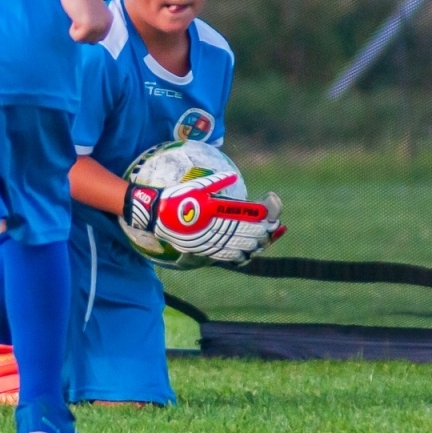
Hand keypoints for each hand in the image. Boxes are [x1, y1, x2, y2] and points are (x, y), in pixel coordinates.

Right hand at [62, 0, 111, 42]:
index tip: (84, 17)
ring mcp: (98, 26)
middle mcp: (107, 25)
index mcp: (109, 21)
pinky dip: (72, 30)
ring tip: (78, 16)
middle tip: (79, 16)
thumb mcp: (94, 12)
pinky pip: (77, 37)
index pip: (98, 38)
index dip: (87, 31)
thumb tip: (93, 40)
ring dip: (76, 30)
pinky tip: (75, 17)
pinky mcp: (89, 27)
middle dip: (82, 32)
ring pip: (83, 40)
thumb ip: (95, 23)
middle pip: (91, 41)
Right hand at [123, 172, 280, 264]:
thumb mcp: (196, 186)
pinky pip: (225, 255)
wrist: (155, 215)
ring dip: (255, 243)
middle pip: (244, 231)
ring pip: (237, 245)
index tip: (271, 212)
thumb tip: (232, 177)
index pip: (242, 213)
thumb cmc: (176, 196)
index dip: (259, 214)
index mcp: (212, 209)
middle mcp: (211, 226)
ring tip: (266, 239)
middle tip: (276, 227)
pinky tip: (248, 252)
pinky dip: (240, 254)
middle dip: (263, 230)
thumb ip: (216, 182)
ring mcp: (207, 239)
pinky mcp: (202, 249)